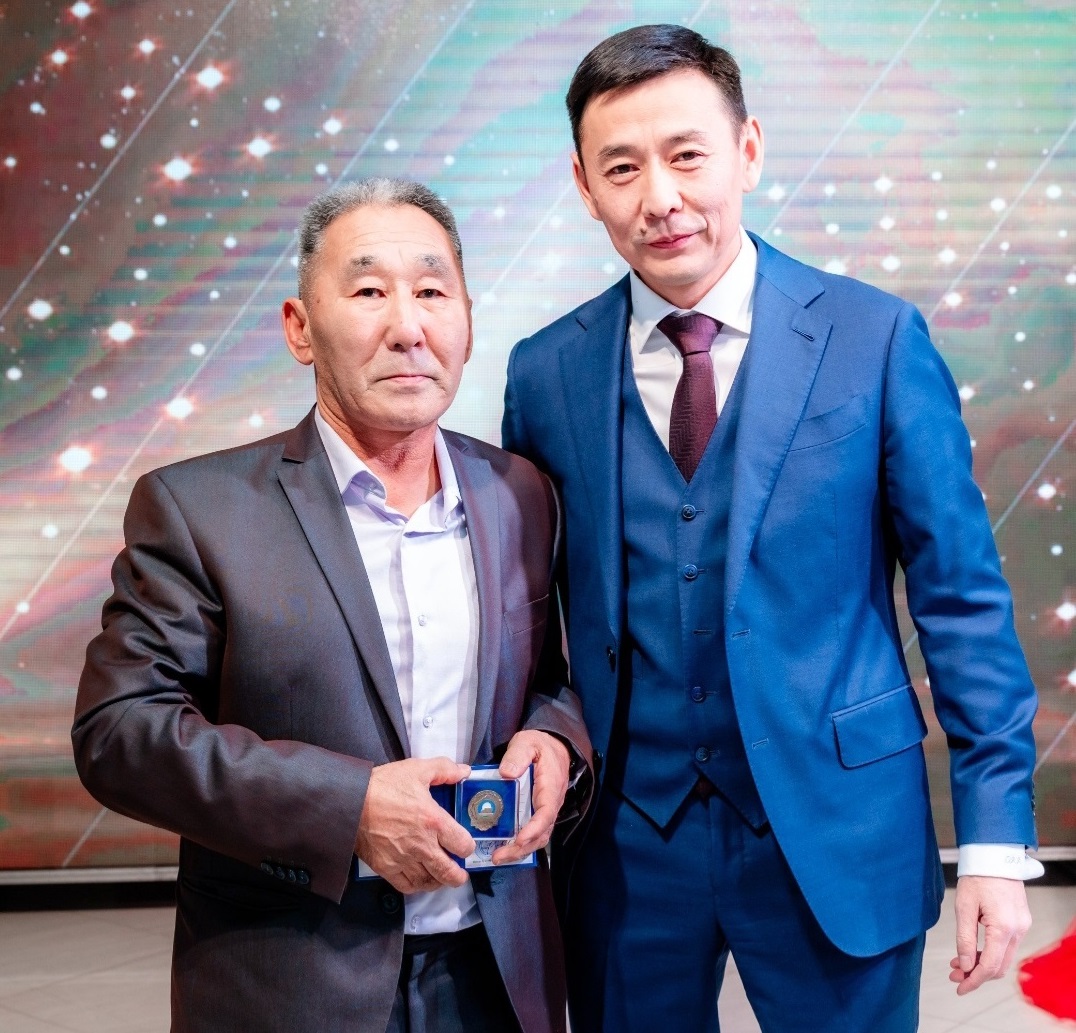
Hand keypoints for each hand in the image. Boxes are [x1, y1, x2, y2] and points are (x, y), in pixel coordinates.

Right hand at [354, 757, 473, 894]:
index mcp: (433, 821)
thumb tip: (464, 771)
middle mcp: (422, 845)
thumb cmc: (383, 785)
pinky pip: (407, 886)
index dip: (468, 847)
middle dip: (458, 876)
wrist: (350, 801)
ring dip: (438, 882)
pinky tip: (419, 879)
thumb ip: (444, 769)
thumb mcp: (416, 769)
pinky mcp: (386, 868)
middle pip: (448, 872)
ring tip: (441, 877)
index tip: (466, 845)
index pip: (463, 845)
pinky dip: (417, 887)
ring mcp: (403, 859)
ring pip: (429, 882)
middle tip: (460, 874)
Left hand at [492, 730, 569, 864]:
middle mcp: (551, 803)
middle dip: (521, 849)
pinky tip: (503, 849)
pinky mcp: (538, 813)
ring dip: (520, 851)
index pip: (546, 813)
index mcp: (550, 787)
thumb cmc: (540, 746)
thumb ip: (518, 755)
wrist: (554, 747)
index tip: (519, 839)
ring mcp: (545, 810)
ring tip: (498, 857)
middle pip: (542, 833)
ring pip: (538, 837)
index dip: (533, 829)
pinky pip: (533, 833)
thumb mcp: (528, 743)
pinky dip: (520, 845)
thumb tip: (507, 773)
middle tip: (499, 856)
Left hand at [949, 875, 1031, 994]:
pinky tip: (973, 951)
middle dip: (976, 974)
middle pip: (999, 966)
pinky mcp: (1021, 921)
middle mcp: (1018, 930)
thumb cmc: (977, 876)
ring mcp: (1023, 926)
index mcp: (1003, 928)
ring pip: (1004, 957)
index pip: (990, 966)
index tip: (959, 987)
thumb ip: (965, 939)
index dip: (973, 980)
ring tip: (959, 964)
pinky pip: (1007, 945)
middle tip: (954, 974)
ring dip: (983, 964)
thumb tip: (965, 965)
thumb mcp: (964, 907)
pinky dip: (991, 952)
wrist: (994, 856)